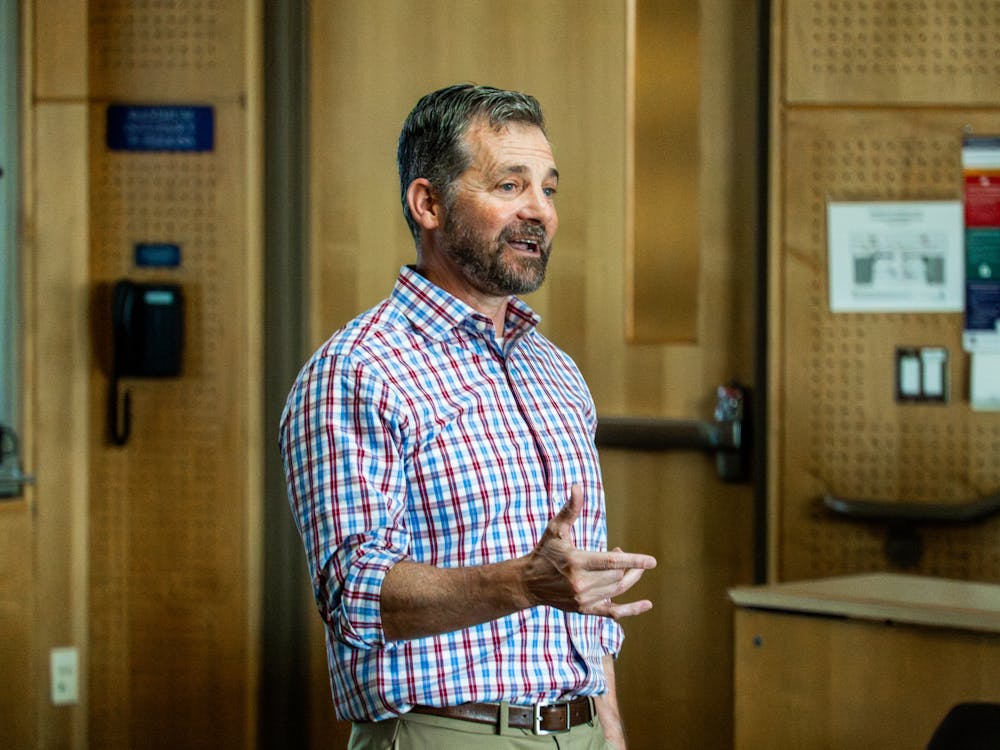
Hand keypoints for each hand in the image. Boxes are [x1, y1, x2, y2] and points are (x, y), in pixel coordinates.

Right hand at [523, 485, 655, 617]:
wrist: (528, 583)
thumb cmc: (544, 552)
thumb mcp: (556, 529)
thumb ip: (570, 509)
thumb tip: (578, 486)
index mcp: (576, 562)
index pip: (611, 562)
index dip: (633, 561)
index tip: (652, 561)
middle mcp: (581, 583)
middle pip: (617, 576)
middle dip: (628, 565)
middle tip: (621, 553)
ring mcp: (583, 599)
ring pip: (617, 590)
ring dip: (628, 577)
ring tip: (626, 567)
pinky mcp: (584, 610)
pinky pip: (612, 612)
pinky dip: (631, 610)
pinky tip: (647, 604)